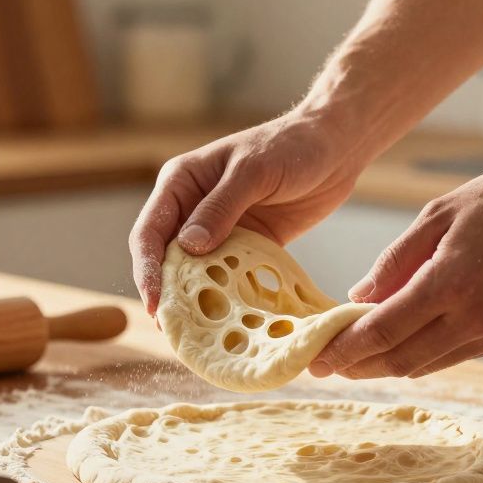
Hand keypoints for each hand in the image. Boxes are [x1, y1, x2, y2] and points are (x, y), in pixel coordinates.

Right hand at [129, 112, 366, 314]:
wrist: (335, 148)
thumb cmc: (291, 146)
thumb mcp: (253, 172)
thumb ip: (220, 208)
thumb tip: (187, 246)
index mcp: (181, 183)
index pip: (150, 232)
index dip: (147, 270)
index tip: (155, 304)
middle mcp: (192, 208)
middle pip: (166, 259)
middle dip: (167, 294)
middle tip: (173, 331)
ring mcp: (220, 229)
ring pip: (196, 272)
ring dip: (196, 301)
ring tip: (197, 336)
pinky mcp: (247, 246)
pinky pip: (229, 276)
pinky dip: (228, 297)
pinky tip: (231, 321)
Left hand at [309, 157, 482, 379]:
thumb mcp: (438, 213)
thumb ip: (394, 261)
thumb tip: (357, 299)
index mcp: (450, 282)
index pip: (382, 331)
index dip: (344, 349)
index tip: (315, 357)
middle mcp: (475, 318)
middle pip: (401, 360)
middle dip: (359, 366)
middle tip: (327, 364)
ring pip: (428, 365)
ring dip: (389, 365)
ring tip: (357, 357)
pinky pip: (455, 356)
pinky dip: (422, 355)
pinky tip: (402, 343)